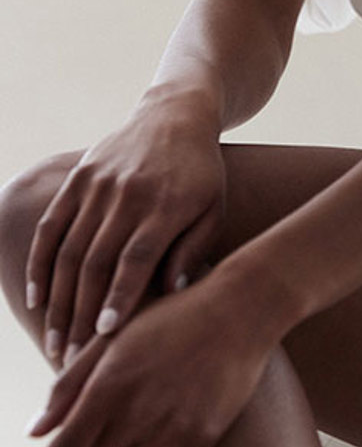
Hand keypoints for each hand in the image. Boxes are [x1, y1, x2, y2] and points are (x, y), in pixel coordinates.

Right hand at [25, 90, 225, 365]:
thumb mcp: (213, 207)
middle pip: (98, 261)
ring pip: (70, 250)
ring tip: (56, 341)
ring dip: (60, 301)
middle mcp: (129, 194)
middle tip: (74, 357)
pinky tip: (37, 300)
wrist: (175, 115)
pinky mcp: (79, 178)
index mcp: (167, 204)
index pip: (137, 257)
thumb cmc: (200, 172)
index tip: (106, 334)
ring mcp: (99, 184)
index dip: (119, 296)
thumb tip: (172, 292)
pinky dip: (40, 264)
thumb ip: (195, 248)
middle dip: (83, 314)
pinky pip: (52, 226)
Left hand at [25, 271, 281, 446]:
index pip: (66, 445)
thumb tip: (35, 429)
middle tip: (106, 428)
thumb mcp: (118, 336)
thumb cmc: (174, 316)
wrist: (241, 307)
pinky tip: (162, 427)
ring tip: (137, 422)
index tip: (70, 440)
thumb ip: (70, 382)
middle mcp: (136, 409)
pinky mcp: (202, 436)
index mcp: (108, 383)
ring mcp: (170, 426)